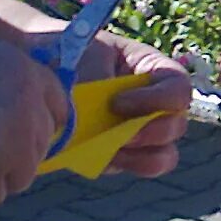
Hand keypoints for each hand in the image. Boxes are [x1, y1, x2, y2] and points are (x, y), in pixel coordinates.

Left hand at [69, 28, 191, 176]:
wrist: (42, 70)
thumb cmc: (68, 53)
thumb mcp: (85, 56)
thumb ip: (99, 81)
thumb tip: (100, 115)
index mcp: (152, 70)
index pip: (178, 87)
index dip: (159, 100)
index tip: (118, 103)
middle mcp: (155, 103)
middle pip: (177, 125)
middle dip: (152, 132)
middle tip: (121, 135)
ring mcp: (141, 131)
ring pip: (164, 155)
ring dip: (142, 157)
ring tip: (111, 150)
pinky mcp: (123, 152)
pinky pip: (136, 166)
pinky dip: (121, 164)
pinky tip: (96, 155)